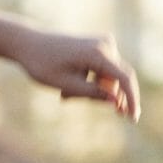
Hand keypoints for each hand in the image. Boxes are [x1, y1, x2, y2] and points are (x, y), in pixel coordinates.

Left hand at [15, 29, 140, 120]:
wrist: (29, 43)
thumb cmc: (43, 64)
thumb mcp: (66, 84)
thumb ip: (93, 94)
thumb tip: (117, 102)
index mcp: (98, 53)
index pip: (124, 79)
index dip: (131, 100)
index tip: (133, 119)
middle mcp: (106, 45)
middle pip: (115, 81)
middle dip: (101, 97)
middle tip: (71, 100)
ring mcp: (103, 44)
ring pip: (107, 78)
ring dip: (90, 91)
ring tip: (64, 95)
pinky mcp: (99, 47)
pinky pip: (102, 71)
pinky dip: (88, 83)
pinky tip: (67, 89)